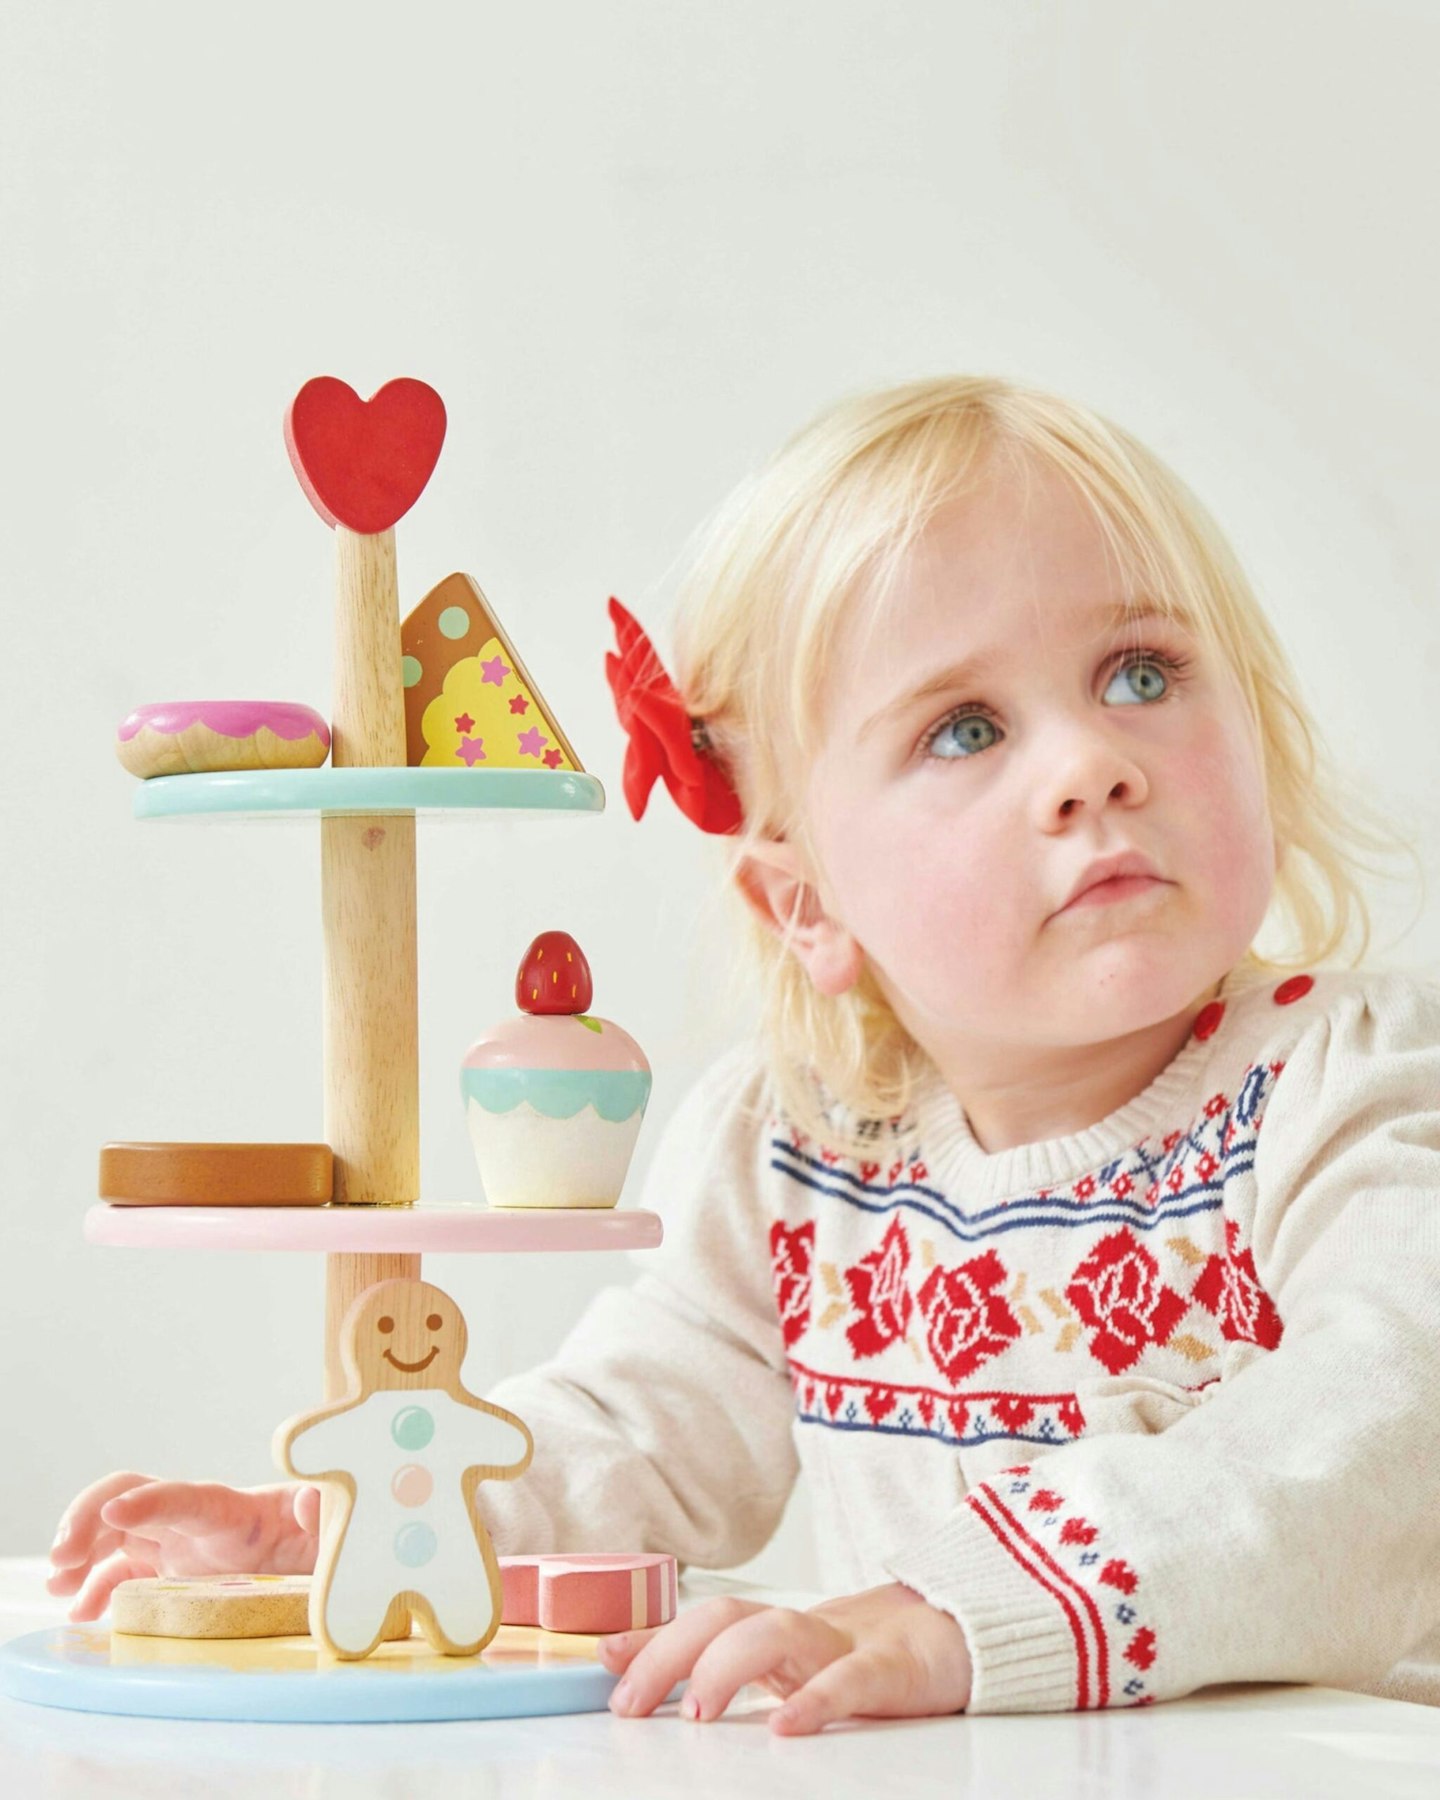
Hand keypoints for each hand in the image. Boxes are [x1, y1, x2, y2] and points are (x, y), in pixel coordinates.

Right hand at [47, 1472, 321, 1620]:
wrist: (321, 1561)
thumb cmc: (322, 1543)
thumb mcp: (331, 1529)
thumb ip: (323, 1511)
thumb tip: (312, 1502)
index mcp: (232, 1510)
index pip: (183, 1495)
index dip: (149, 1500)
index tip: (113, 1512)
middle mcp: (194, 1521)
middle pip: (131, 1498)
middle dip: (89, 1516)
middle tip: (61, 1558)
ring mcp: (177, 1544)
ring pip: (114, 1530)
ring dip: (80, 1547)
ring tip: (57, 1582)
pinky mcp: (168, 1570)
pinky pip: (120, 1569)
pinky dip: (93, 1586)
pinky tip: (78, 1610)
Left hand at [597, 1580, 971, 1734]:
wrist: (965, 1634)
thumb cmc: (872, 1654)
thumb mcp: (795, 1660)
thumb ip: (725, 1658)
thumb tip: (635, 1664)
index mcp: (778, 1634)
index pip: (703, 1621)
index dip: (653, 1636)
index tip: (603, 1657)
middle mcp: (804, 1633)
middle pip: (727, 1618)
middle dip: (671, 1652)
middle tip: (631, 1702)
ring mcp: (847, 1647)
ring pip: (780, 1635)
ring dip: (729, 1666)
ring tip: (696, 1710)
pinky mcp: (894, 1671)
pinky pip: (851, 1681)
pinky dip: (816, 1700)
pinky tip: (786, 1725)